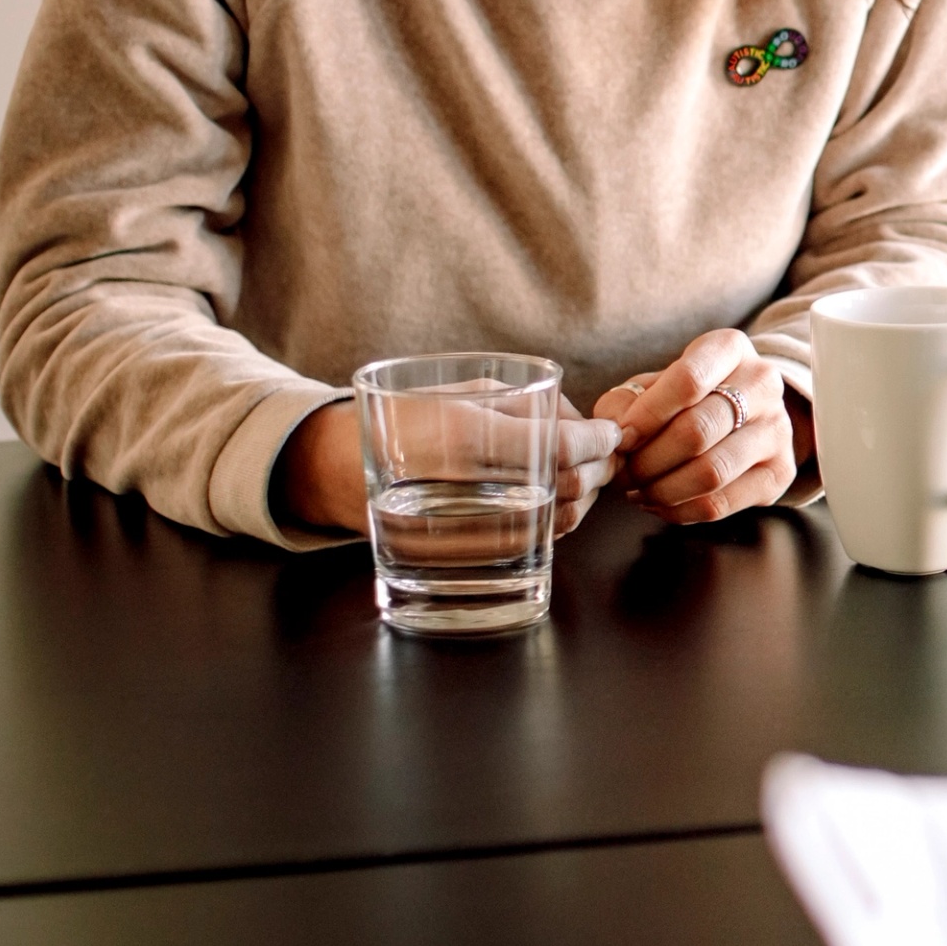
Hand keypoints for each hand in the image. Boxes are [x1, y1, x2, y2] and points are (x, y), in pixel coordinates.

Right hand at [269, 393, 618, 536]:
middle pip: (565, 488)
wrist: (334, 469)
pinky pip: (526, 545)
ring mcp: (458, 525)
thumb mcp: (459, 392)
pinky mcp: (456, 553)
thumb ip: (520, 405)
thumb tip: (582, 423)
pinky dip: (556, 525)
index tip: (612, 433)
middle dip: (599, 471)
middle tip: (609, 456)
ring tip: (590, 478)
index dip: (598, 441)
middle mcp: (462, 485)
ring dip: (584, 502)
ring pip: (553, 522)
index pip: (559, 445)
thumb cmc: (404, 417)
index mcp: (462, 435)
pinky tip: (561, 503)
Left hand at [593, 327, 807, 523]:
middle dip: (648, 460)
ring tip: (638, 490)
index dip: (647, 415)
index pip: (689, 381)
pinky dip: (679, 511)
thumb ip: (625, 403)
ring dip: (661, 489)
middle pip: (697, 431)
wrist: (743, 415)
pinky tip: (660, 503)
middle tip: (623, 473)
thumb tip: (616, 435)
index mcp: (730, 349)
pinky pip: (721, 503)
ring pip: (710, 472)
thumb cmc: (685, 399)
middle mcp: (763, 384)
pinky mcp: (780, 472)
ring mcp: (778, 429)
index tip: (621, 438)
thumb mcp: (653, 385)